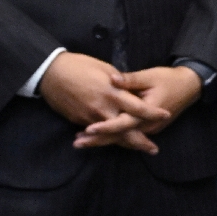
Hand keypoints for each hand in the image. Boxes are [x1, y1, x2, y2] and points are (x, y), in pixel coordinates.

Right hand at [38, 52, 172, 154]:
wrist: (51, 73)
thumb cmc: (80, 66)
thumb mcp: (105, 68)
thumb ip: (121, 83)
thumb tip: (131, 90)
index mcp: (112, 93)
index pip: (137, 107)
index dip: (152, 113)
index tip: (165, 116)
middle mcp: (103, 109)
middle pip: (125, 130)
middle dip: (140, 142)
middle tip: (153, 149)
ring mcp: (90, 117)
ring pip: (111, 135)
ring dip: (125, 143)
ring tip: (140, 148)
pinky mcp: (79, 120)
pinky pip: (96, 133)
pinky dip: (106, 138)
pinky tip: (115, 142)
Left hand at [76, 65, 203, 151]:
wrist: (190, 86)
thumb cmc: (169, 79)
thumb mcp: (150, 76)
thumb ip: (130, 80)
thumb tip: (112, 79)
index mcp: (148, 112)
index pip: (123, 123)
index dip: (106, 126)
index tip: (88, 129)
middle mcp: (148, 125)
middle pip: (120, 136)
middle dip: (98, 140)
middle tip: (77, 143)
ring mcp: (149, 128)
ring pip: (123, 138)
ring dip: (103, 140)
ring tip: (81, 142)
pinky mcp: (148, 128)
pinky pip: (129, 135)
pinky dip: (113, 137)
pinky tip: (98, 138)